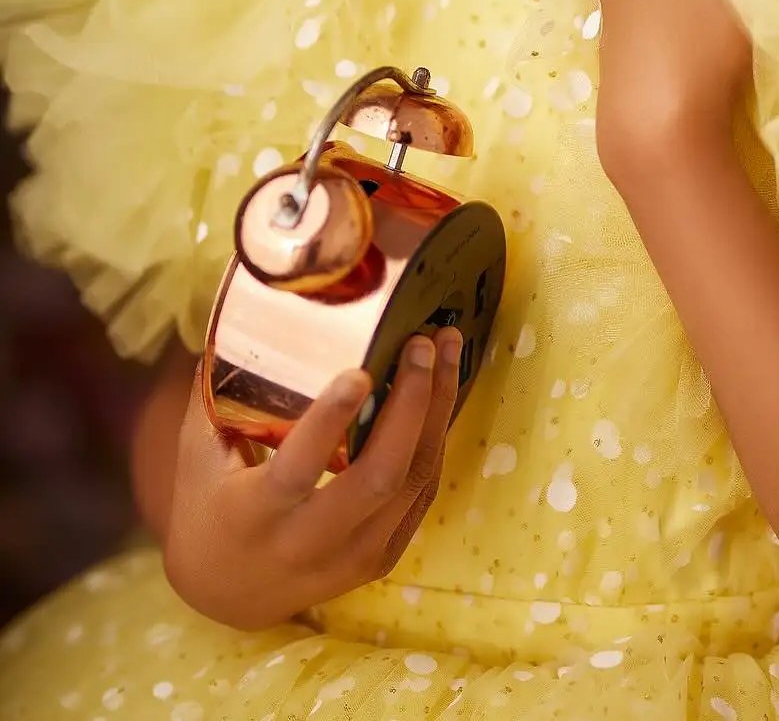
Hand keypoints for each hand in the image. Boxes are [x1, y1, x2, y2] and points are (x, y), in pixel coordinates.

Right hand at [163, 328, 462, 629]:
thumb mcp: (199, 453)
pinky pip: (421, 494)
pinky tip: (444, 389)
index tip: (359, 371)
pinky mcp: (380, 559)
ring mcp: (351, 558)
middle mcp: (306, 543)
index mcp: (253, 515)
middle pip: (377, 478)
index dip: (329, 422)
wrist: (222, 595)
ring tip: (450, 348)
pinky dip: (436, 438)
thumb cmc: (208, 504)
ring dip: (438, 411)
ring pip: (411, 483)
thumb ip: (220, 391)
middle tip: (423, 343)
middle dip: (410, 406)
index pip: (296, 469)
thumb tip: (244, 312)